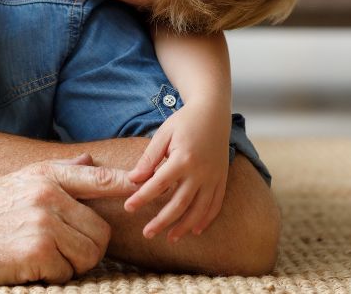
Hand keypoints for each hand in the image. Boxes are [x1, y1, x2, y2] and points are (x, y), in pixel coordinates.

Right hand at [0, 154, 137, 285]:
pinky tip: (29, 267)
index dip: (127, 185)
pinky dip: (53, 276)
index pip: (98, 179)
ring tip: (45, 258)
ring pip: (90, 254)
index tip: (147, 189)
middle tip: (61, 251)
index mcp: (46, 176)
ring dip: (73, 265)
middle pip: (101, 232)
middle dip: (88, 248)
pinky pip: (68, 272)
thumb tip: (90, 161)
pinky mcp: (36, 250)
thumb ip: (59, 173)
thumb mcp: (20, 182)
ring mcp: (42, 222)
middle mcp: (47, 194)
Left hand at [123, 104, 230, 241]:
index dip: (142, 198)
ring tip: (170, 238)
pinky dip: (206, 219)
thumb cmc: (184, 121)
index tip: (128, 207)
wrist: (213, 112)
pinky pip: (215, 204)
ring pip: (199, 209)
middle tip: (147, 233)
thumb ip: (149, 158)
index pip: (159, 184)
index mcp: (183, 158)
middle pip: (179, 203)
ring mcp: (214, 177)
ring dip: (184, 226)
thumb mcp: (163, 134)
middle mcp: (201, 172)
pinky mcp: (222, 179)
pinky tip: (195, 230)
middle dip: (162, 221)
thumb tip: (133, 179)